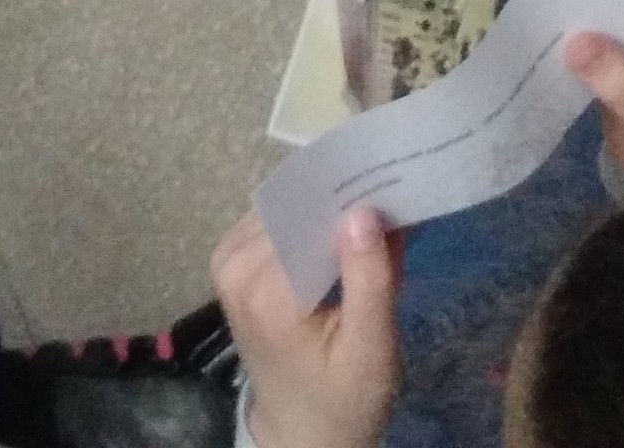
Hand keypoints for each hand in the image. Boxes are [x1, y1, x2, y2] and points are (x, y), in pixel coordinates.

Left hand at [210, 207, 401, 447]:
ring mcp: (227, 263)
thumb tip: (363, 210)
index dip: (355, 203)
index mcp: (267, 292)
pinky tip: (339, 249)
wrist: (301, 431)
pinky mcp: (231, 263)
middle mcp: (235, 268)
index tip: (395, 199)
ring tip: (369, 241)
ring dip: (329, 216)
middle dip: (344, 209)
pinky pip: (276, 220)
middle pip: (297, 208)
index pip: (312, 215)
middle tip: (391, 223)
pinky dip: (310, 226)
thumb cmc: (344, 398)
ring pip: (288, 208)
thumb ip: (370, 280)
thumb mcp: (371, 349)